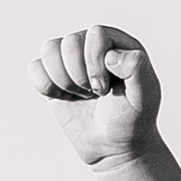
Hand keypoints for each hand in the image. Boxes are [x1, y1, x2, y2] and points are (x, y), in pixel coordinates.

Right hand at [37, 24, 161, 168]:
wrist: (113, 146)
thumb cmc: (132, 120)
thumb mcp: (145, 96)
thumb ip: (137, 68)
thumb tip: (111, 56)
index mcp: (118, 44)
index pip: (95, 34)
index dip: (95, 63)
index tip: (104, 89)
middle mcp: (93, 45)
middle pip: (70, 42)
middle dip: (80, 75)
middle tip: (94, 93)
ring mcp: (72, 59)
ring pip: (49, 50)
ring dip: (63, 80)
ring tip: (81, 94)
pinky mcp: (53, 75)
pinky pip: (36, 68)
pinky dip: (46, 86)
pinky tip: (64, 97)